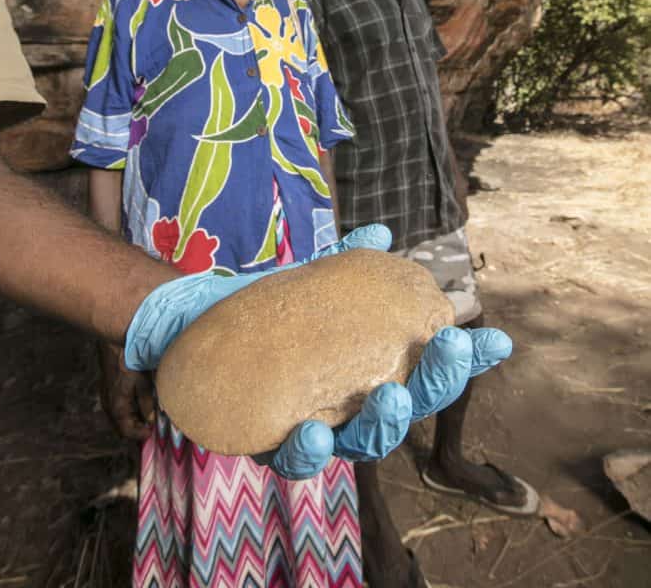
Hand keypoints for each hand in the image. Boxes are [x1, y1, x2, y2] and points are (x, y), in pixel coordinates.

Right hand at [98, 342, 154, 441]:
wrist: (115, 347)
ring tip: (145, 416)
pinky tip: (136, 405)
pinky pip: (115, 410)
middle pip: (120, 428)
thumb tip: (151, 419)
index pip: (127, 432)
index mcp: (117, 407)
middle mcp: (108, 407)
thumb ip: (147, 404)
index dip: (140, 435)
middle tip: (149, 426)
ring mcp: (105, 400)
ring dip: (131, 421)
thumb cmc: (130, 364)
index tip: (151, 431)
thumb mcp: (143, 384)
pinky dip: (126, 412)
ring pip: (117, 420)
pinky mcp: (105, 394)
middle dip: (135, 430)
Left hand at [124, 224, 510, 476]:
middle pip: (410, 406)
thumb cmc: (266, 314)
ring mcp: (319, 430)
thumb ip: (344, 264)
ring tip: (389, 397)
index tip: (495, 339)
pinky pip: (297, 459)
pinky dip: (309, 447)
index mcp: (372, 369)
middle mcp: (354, 406)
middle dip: (436, 382)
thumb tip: (381, 231)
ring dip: (384, 423)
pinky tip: (312, 430)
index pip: (426, 367)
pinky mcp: (272, 444)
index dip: (462, 359)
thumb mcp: (305, 283)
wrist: (195, 331)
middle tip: (449, 347)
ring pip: (366, 443)